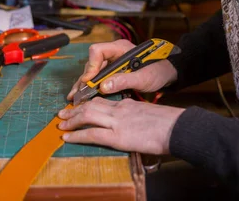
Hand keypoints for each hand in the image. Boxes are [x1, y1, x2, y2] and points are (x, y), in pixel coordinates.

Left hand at [58, 97, 183, 154]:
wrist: (178, 128)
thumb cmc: (170, 124)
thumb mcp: (150, 115)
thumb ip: (137, 117)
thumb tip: (132, 125)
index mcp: (127, 104)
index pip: (102, 101)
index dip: (87, 104)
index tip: (78, 107)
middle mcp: (119, 109)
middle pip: (91, 105)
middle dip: (74, 110)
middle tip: (62, 113)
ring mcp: (117, 122)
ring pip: (87, 116)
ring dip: (72, 120)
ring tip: (61, 124)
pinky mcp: (118, 136)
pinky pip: (92, 134)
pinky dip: (77, 135)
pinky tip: (68, 137)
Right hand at [66, 40, 178, 100]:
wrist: (167, 74)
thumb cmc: (158, 71)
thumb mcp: (143, 78)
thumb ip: (124, 81)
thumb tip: (103, 87)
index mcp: (120, 48)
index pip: (97, 51)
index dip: (91, 66)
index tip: (89, 81)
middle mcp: (113, 53)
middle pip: (92, 63)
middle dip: (84, 79)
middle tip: (76, 95)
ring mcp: (111, 62)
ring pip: (92, 71)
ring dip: (84, 85)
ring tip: (75, 98)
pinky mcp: (112, 72)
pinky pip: (98, 78)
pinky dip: (91, 87)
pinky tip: (84, 97)